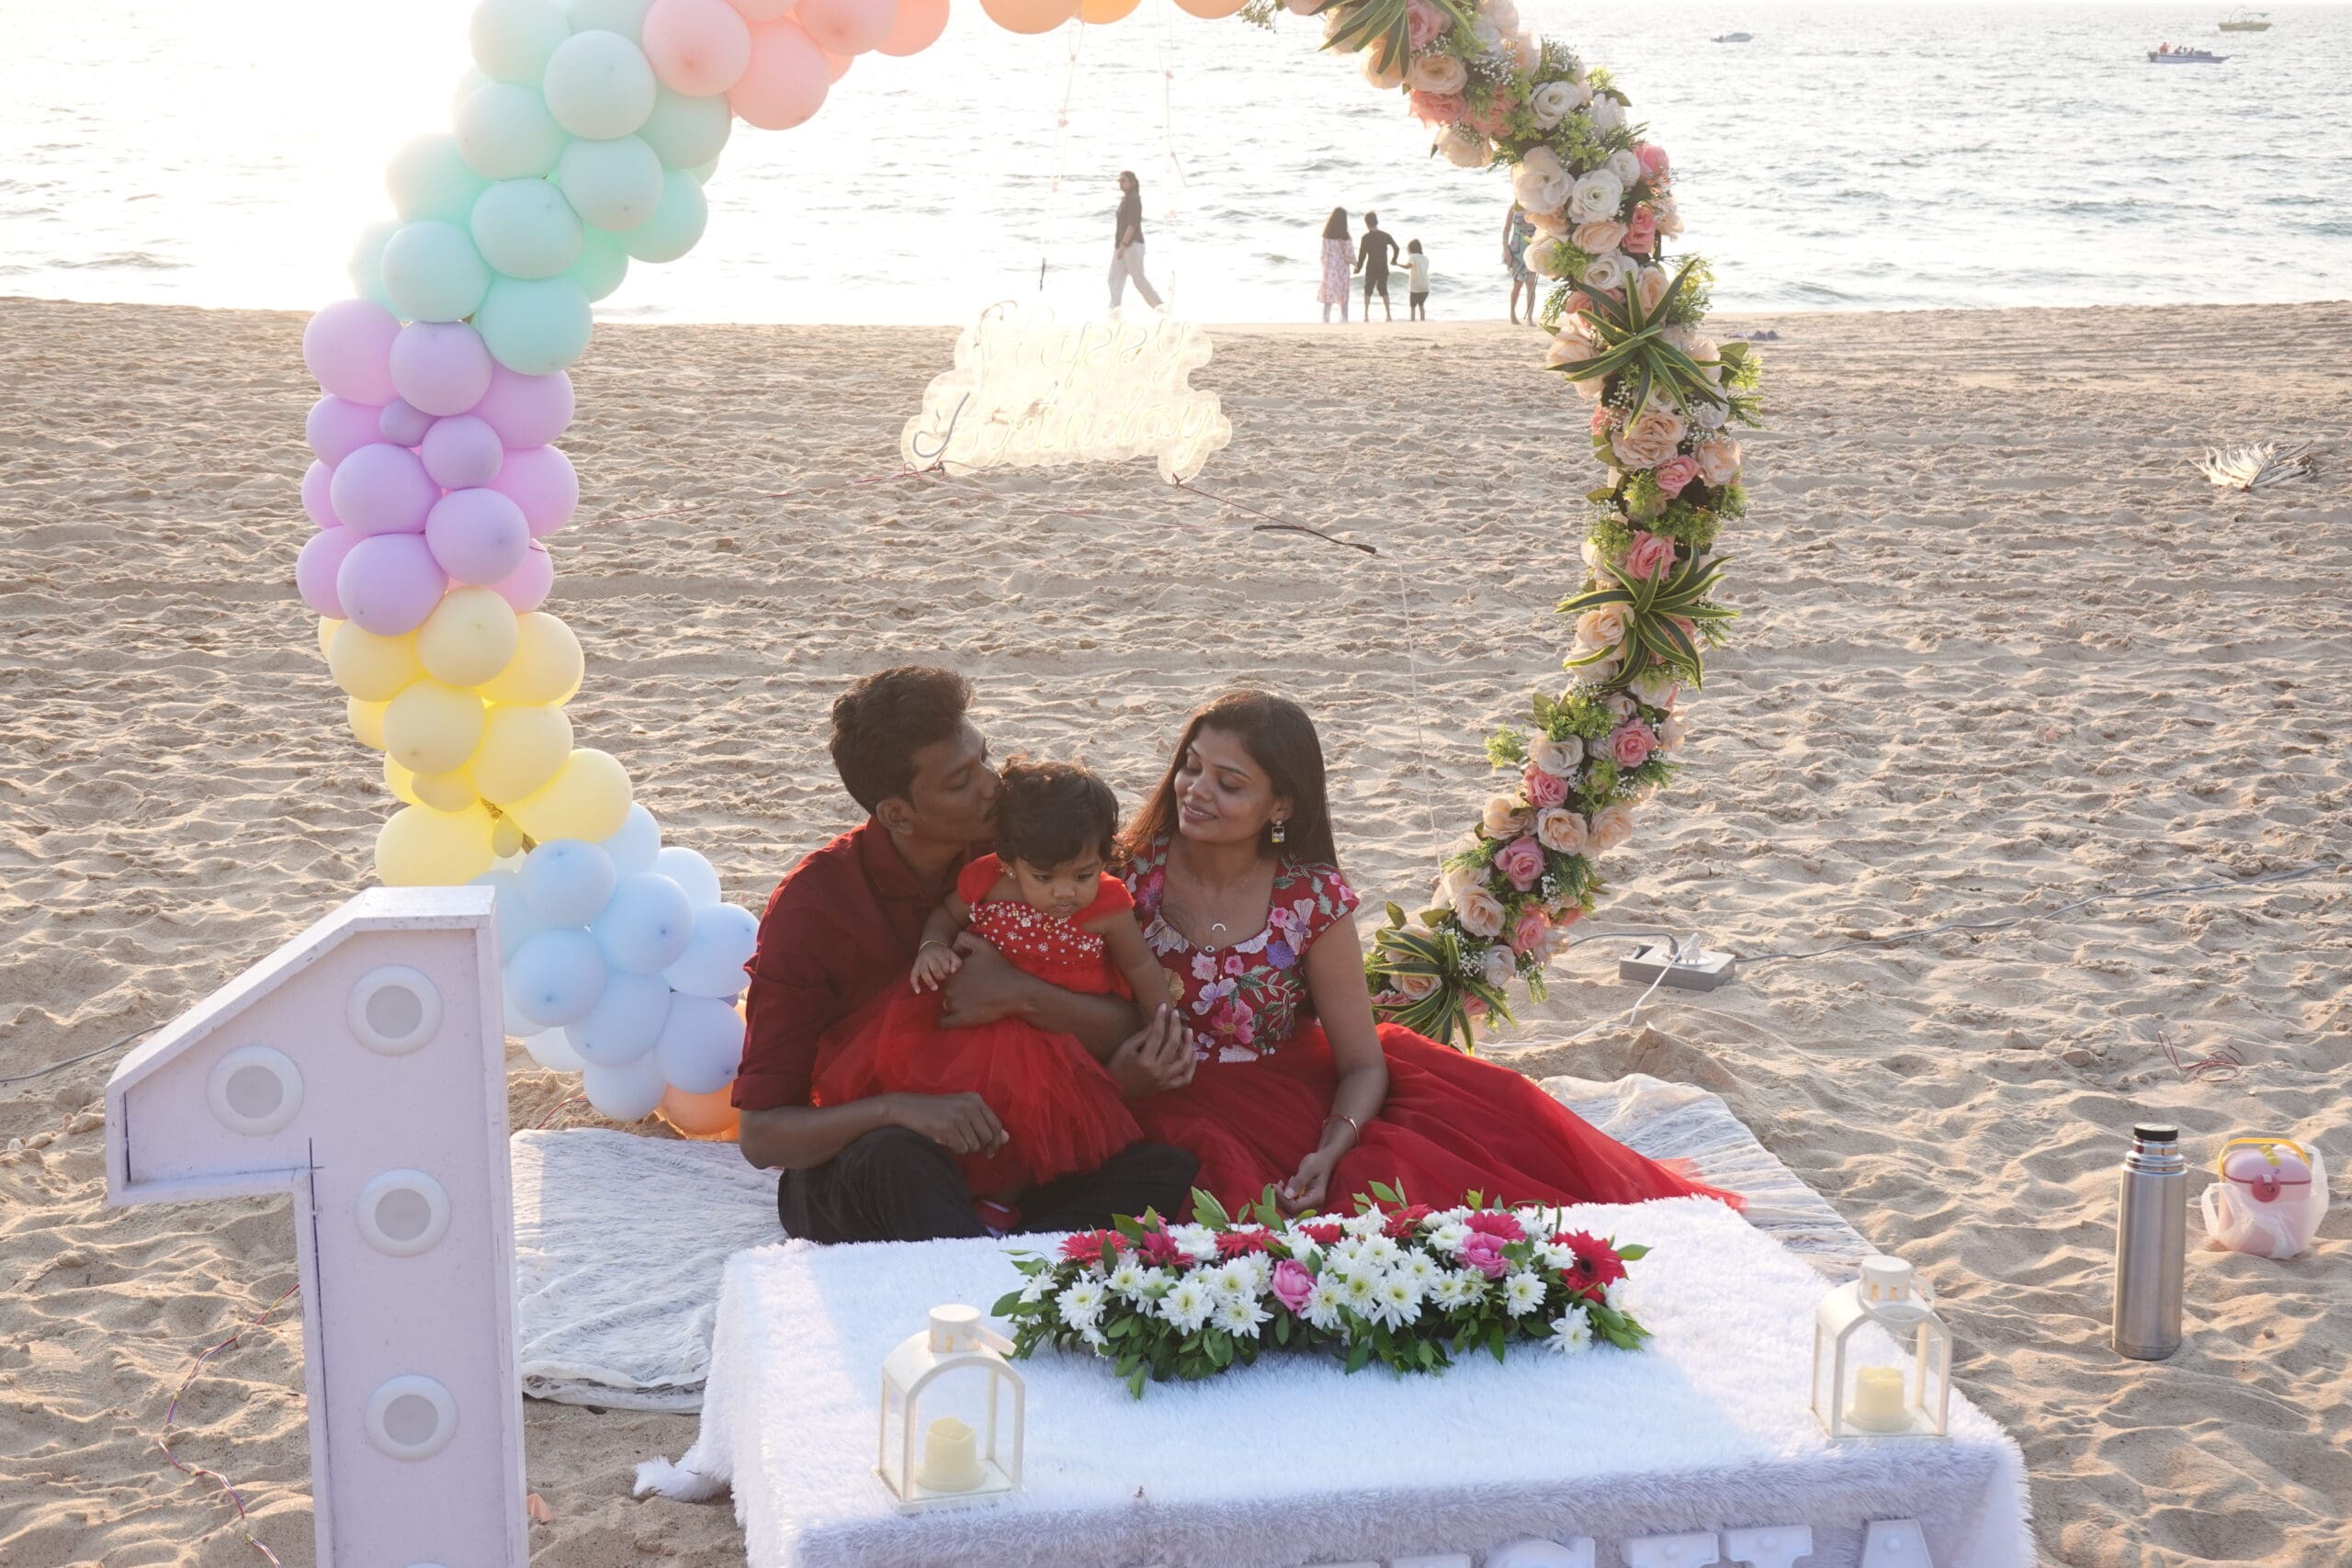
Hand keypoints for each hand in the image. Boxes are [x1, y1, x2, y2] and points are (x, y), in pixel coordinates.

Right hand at [889, 1092, 1007, 1157]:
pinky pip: (962, 1149)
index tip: (989, 1151)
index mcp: (975, 1099)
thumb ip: (984, 1123)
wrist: (906, 1108)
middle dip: (979, 1147)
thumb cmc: (934, 1112)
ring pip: (975, 1145)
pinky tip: (944, 1140)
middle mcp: (970, 1106)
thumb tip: (1007, 1138)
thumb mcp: (961, 1112)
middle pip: (988, 1137)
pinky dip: (955, 1150)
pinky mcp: (949, 1128)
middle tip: (964, 1144)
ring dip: (964, 1148)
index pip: (997, 1125)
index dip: (995, 1142)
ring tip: (951, 1138)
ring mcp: (959, 1116)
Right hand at [910, 942, 960, 992]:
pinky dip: (914, 983)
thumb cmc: (944, 953)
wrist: (931, 945)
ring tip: (935, 988)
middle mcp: (929, 956)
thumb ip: (957, 962)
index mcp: (940, 953)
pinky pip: (913, 975)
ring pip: (924, 972)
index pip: (945, 965)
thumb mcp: (952, 954)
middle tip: (944, 978)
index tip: (949, 973)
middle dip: (941, 976)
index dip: (948, 972)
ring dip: (929, 981)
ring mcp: (921, 961)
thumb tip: (953, 971)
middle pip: (935, 969)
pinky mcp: (915, 966)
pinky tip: (918, 991)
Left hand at [935, 933, 1026, 1027]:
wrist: (1016, 992)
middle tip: (976, 992)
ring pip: (946, 1005)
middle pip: (947, 991)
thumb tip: (952, 947)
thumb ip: (964, 939)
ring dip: (955, 1006)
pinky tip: (962, 1017)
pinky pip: (945, 1023)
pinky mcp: (960, 1019)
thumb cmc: (1001, 969)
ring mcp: (954, 1004)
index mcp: (952, 971)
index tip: (972, 980)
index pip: (947, 976)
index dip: (958, 978)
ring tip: (974, 1004)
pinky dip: (949, 1021)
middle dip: (958, 991)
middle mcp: (949, 987)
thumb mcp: (984, 946)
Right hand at [1106, 1005, 1194, 1098]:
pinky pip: (1185, 1079)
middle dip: (1176, 1026)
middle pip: (1173, 1045)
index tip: (1163, 1006)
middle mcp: (1157, 1071)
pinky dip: (1192, 1067)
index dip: (1161, 1018)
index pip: (1157, 1034)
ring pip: (1184, 1062)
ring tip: (1188, 1031)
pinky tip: (1193, 1054)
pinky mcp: (1166, 1087)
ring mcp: (1164, 1081)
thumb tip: (1158, 1021)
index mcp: (1144, 1061)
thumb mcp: (1126, 1048)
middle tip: (1176, 1015)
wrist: (1114, 1089)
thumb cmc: (1117, 1065)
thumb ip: (1143, 1035)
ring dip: (1189, 1045)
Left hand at [1278, 1147, 1341, 1214]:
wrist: (1324, 1161)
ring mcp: (1310, 1207)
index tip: (1275, 1187)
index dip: (1282, 1199)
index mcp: (1316, 1199)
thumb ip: (1298, 1182)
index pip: (1294, 1207)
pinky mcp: (1305, 1204)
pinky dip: (1284, 1198)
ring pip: (1290, 1211)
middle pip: (1291, 1213)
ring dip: (1281, 1200)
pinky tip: (1286, 1186)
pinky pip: (1292, 1207)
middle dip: (1280, 1201)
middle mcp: (1314, 1206)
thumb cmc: (1317, 1163)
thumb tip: (1287, 1195)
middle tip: (1276, 1186)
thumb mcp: (1307, 1169)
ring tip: (1281, 1184)